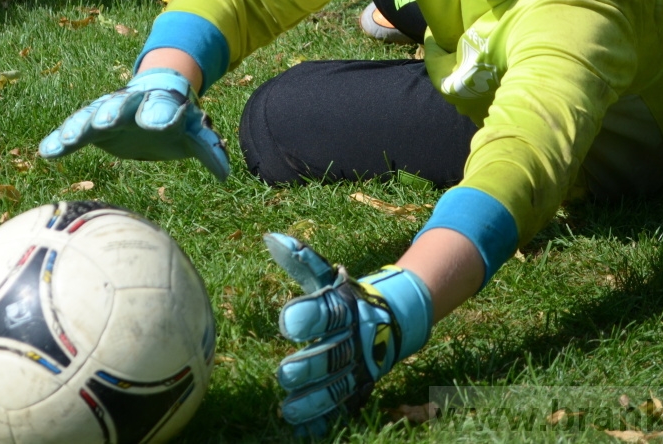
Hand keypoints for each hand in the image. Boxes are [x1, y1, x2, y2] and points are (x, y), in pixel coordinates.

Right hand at [37, 68, 229, 180]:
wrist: (153, 98)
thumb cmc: (177, 119)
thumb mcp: (195, 132)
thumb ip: (208, 149)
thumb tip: (226, 173)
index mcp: (163, 102)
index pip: (164, 106)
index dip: (163, 113)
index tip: (161, 122)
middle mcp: (133, 103)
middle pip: (123, 104)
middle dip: (114, 110)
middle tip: (107, 119)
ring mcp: (110, 112)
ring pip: (93, 115)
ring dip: (80, 126)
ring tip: (67, 139)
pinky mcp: (93, 127)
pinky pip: (75, 131)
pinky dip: (61, 140)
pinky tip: (47, 151)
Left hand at [264, 233, 432, 435]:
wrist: (391, 321)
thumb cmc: (345, 299)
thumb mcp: (326, 279)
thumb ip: (301, 262)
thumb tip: (271, 238)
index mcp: (345, 308)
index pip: (327, 311)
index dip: (309, 316)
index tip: (288, 322)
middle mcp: (354, 339)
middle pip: (332, 355)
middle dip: (310, 366)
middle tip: (285, 373)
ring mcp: (358, 368)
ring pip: (337, 387)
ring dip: (314, 400)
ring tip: (289, 408)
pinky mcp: (357, 390)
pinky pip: (342, 408)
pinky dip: (325, 420)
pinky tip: (305, 430)